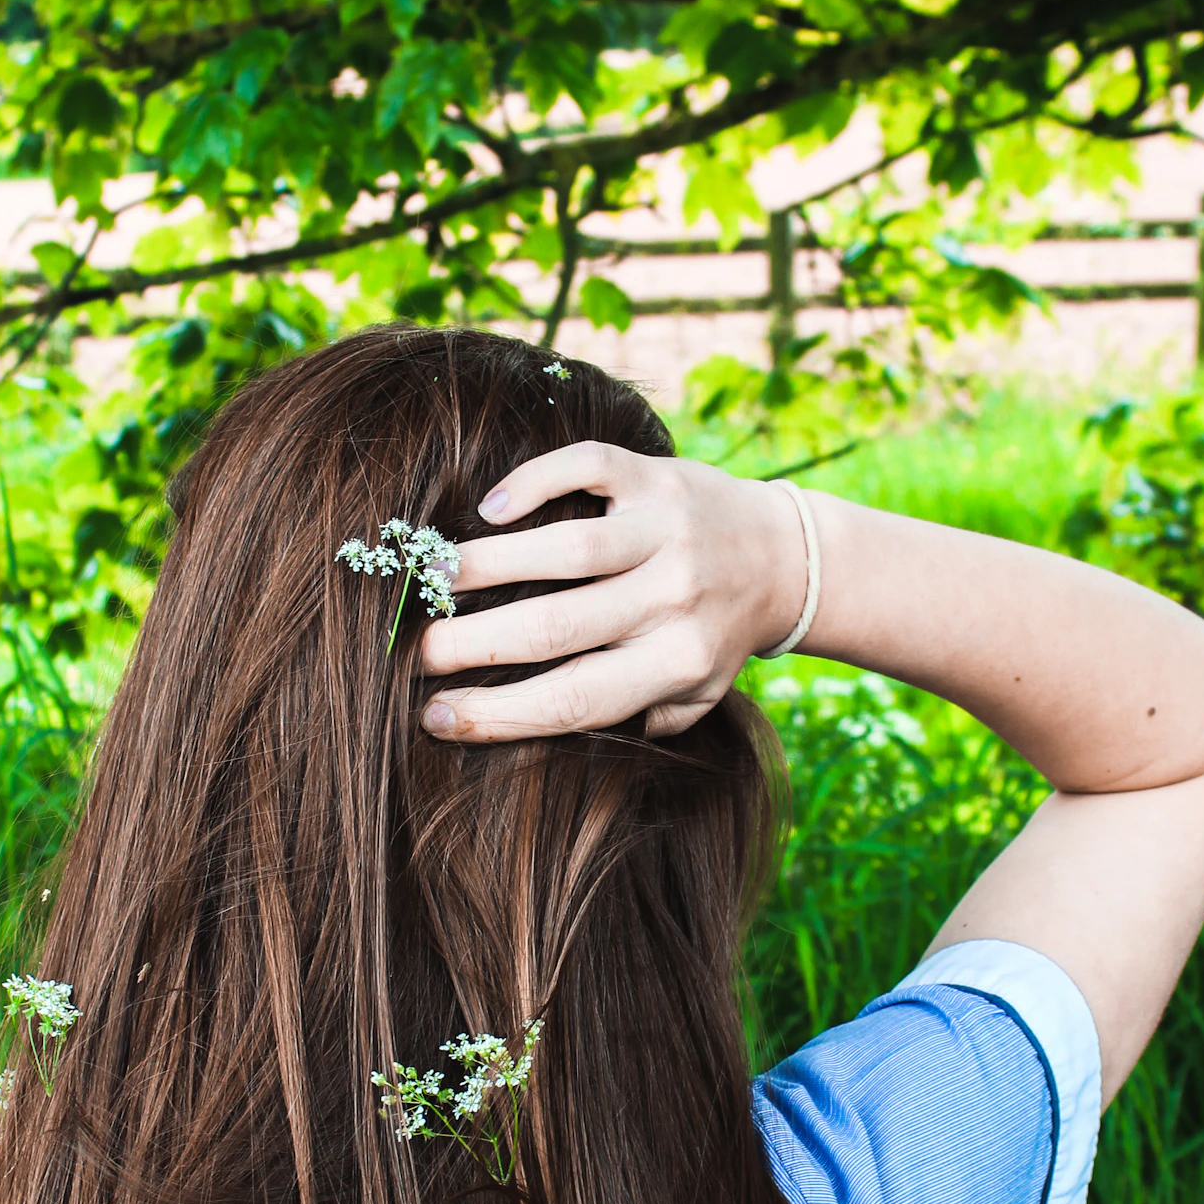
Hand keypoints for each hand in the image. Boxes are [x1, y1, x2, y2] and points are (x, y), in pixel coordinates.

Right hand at [418, 444, 814, 740]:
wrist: (786, 557)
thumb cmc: (717, 635)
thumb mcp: (694, 696)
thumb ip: (636, 719)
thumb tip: (540, 733)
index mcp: (676, 662)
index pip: (573, 700)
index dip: (497, 714)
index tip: (435, 718)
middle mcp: (672, 599)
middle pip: (553, 628)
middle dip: (471, 645)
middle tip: (417, 652)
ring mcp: (665, 533)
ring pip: (563, 551)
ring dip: (486, 565)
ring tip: (433, 578)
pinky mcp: (657, 477)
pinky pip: (588, 470)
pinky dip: (535, 483)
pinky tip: (491, 509)